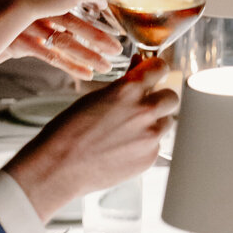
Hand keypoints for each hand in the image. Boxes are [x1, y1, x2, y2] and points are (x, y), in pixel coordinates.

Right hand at [5, 13, 121, 79]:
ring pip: (64, 41)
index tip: (118, 24)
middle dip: (99, 36)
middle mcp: (37, 9)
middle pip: (74, 22)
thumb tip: (92, 21)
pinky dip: (70, 66)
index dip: (98, 15)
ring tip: (107, 66)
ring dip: (88, 55)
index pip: (77, 3)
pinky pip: (50, 56)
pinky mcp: (18, 43)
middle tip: (118, 48)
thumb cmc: (12, 22)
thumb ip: (61, 14)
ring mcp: (27, 26)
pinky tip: (86, 74)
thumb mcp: (36, 11)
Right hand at [5, 62, 178, 221]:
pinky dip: (145, 144)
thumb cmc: (70, 130)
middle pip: (171, 97)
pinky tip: (123, 148)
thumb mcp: (95, 97)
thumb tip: (139, 66)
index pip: (159, 68)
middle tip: (145, 105)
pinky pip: (156, 145)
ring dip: (154, 123)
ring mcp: (150, 136)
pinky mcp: (150, 157)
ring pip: (166, 122)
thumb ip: (124, 82)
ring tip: (129, 131)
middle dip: (160, 98)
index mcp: (129, 89)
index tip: (154, 73)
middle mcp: (145, 111)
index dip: (156, 69)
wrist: (61, 166)